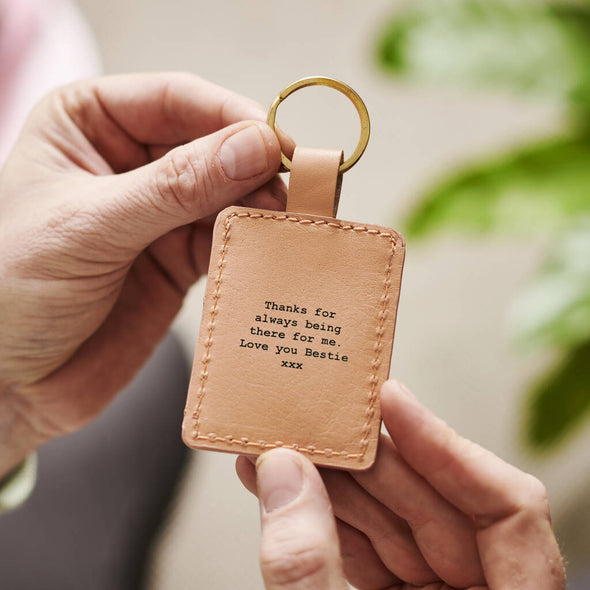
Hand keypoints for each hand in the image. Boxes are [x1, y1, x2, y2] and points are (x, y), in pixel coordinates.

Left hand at [0, 72, 284, 475]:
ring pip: (229, 194)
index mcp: (90, 124)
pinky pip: (229, 240)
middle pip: (213, 145)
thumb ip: (175, 188)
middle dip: (256, 164)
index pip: (177, 101)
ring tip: (294, 219)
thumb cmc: (11, 289)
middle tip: (302, 185)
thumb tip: (255, 146)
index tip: (276, 142)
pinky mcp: (180, 258)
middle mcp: (130, 162)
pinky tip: (273, 247)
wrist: (10, 382)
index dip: (233, 116)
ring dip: (262, 205)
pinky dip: (254, 243)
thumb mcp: (90, 227)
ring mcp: (160, 213)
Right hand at [237, 380, 564, 588]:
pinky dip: (323, 522)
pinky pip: (367, 554)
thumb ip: (309, 568)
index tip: (390, 397)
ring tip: (284, 448)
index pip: (508, 505)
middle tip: (318, 416)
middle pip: (436, 504)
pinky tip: (284, 490)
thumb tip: (282, 474)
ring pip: (393, 526)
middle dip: (366, 460)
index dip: (445, 443)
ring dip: (332, 486)